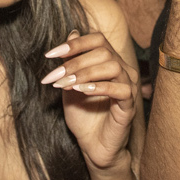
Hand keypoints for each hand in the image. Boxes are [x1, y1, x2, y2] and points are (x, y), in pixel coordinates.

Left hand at [45, 30, 137, 172]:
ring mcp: (128, 87)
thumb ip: (71, 61)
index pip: (98, 40)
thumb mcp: (70, 84)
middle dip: (74, 62)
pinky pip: (121, 89)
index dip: (75, 44)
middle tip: (54, 77)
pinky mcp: (130, 105)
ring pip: (112, 66)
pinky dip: (99, 87)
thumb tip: (71, 33)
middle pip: (103, 52)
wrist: (91, 146)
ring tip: (65, 84)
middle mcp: (122, 70)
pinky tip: (81, 91)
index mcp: (109, 62)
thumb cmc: (83, 115)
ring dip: (84, 73)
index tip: (50, 55)